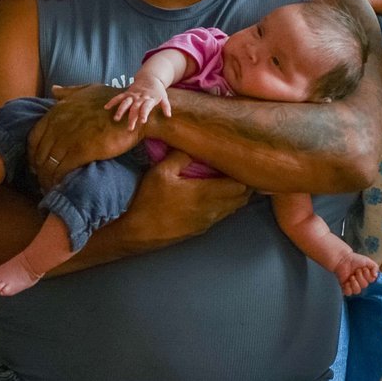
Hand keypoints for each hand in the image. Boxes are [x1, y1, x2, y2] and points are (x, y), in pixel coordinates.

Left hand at [28, 85, 140, 186]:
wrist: (132, 112)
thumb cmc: (112, 101)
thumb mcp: (87, 90)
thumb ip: (68, 92)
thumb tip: (53, 90)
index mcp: (57, 112)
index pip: (34, 138)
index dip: (32, 154)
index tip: (36, 164)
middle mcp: (59, 124)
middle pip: (39, 154)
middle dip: (38, 170)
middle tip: (42, 180)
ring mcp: (70, 137)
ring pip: (49, 163)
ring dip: (47, 178)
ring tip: (49, 186)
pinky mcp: (82, 150)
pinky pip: (63, 168)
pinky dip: (59, 179)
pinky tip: (60, 185)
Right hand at [106, 80, 172, 129]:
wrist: (150, 77)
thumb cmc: (158, 90)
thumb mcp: (164, 97)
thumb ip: (166, 106)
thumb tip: (168, 116)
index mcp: (150, 99)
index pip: (146, 107)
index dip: (144, 113)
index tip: (142, 122)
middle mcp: (140, 97)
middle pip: (135, 108)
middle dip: (131, 118)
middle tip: (129, 128)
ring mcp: (132, 95)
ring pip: (125, 103)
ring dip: (120, 110)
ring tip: (116, 119)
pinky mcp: (127, 93)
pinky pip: (118, 97)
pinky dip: (112, 101)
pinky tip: (106, 107)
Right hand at [120, 154, 249, 246]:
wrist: (137, 233)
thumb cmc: (148, 201)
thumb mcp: (160, 172)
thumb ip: (180, 157)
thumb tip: (193, 147)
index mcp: (205, 193)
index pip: (240, 185)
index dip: (243, 175)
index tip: (240, 164)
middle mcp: (211, 209)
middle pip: (241, 198)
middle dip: (244, 185)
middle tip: (237, 171)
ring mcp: (207, 222)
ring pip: (232, 208)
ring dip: (234, 196)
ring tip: (228, 182)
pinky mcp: (200, 230)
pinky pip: (221, 216)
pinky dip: (224, 206)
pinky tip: (214, 197)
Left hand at [335, 252, 380, 295]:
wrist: (343, 259)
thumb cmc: (355, 259)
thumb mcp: (368, 261)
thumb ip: (375, 267)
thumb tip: (376, 276)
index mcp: (367, 277)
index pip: (371, 281)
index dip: (368, 276)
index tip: (364, 269)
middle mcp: (360, 282)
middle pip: (364, 285)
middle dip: (360, 277)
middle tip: (356, 271)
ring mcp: (353, 285)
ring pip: (357, 291)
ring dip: (355, 283)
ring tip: (351, 276)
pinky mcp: (345, 287)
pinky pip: (348, 293)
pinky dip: (348, 288)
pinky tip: (347, 282)